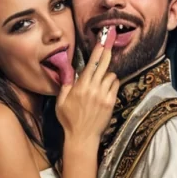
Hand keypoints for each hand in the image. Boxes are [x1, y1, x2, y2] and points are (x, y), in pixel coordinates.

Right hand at [55, 26, 117, 146]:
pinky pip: (115, 85)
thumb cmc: (69, 119)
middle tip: (110, 43)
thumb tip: (69, 71)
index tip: (102, 41)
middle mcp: (93, 89)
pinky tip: (108, 85)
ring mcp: (103, 95)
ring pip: (111, 75)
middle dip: (107, 53)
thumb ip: (66, 85)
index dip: (98, 51)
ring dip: (108, 73)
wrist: (82, 136)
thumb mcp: (61, 101)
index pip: (91, 65)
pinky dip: (112, 82)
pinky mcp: (111, 102)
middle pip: (103, 65)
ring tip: (103, 77)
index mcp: (80, 87)